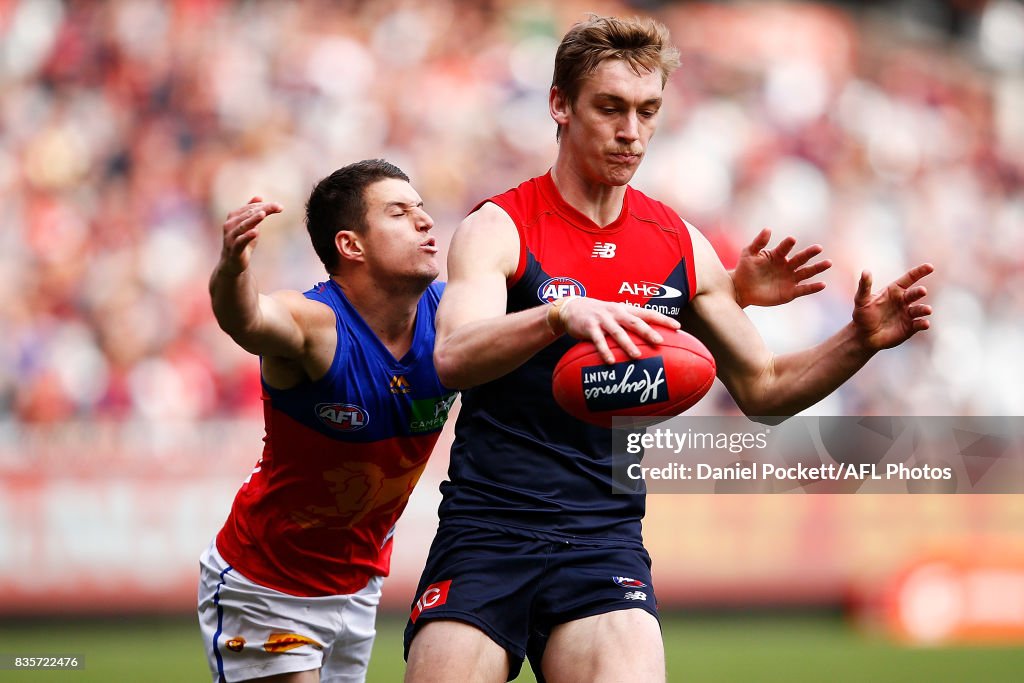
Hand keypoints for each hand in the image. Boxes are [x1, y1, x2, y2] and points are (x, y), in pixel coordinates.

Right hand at [218, 196, 283, 275]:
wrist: (233, 262)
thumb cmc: (242, 242)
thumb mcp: (250, 226)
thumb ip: (253, 212)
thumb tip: (259, 197)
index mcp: (234, 217)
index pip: (251, 208)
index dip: (265, 206)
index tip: (280, 206)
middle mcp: (230, 225)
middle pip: (248, 214)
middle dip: (263, 210)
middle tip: (277, 207)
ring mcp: (231, 237)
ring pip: (243, 226)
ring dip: (253, 219)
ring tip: (263, 214)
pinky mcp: (234, 249)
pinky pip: (240, 241)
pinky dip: (247, 236)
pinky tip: (255, 232)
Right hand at [557, 297, 680, 363]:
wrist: (572, 307)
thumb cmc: (600, 314)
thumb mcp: (616, 314)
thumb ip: (631, 323)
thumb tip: (652, 339)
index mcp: (626, 309)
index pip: (648, 313)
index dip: (663, 319)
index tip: (677, 327)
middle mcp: (616, 312)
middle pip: (635, 322)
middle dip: (648, 332)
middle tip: (660, 342)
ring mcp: (603, 319)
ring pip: (618, 332)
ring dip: (628, 344)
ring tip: (637, 355)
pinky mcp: (589, 327)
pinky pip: (598, 340)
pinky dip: (605, 351)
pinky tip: (611, 361)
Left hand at [731, 228, 831, 306]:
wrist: (742, 289)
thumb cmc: (745, 269)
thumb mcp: (749, 254)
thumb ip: (758, 242)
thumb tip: (768, 229)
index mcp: (778, 255)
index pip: (785, 248)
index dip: (788, 244)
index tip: (791, 239)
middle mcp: (787, 266)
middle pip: (800, 259)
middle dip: (809, 253)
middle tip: (818, 248)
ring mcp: (789, 279)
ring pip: (806, 272)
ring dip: (817, 268)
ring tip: (828, 263)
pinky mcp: (790, 292)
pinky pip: (803, 289)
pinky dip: (813, 287)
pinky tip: (822, 284)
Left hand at [852, 264, 933, 350]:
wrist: (863, 336)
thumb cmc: (862, 315)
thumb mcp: (861, 300)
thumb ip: (864, 286)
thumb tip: (865, 271)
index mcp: (894, 290)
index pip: (909, 278)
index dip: (920, 271)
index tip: (930, 267)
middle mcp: (904, 301)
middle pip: (915, 293)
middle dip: (919, 291)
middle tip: (922, 291)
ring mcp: (908, 314)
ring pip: (920, 309)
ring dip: (924, 309)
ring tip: (927, 310)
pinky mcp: (910, 327)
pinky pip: (919, 324)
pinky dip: (923, 323)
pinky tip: (925, 323)